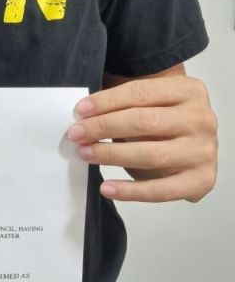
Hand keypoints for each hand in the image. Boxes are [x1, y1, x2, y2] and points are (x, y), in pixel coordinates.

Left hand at [67, 74, 217, 202]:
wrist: (197, 145)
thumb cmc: (167, 120)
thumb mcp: (154, 102)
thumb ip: (126, 104)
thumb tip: (84, 116)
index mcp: (189, 91)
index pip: (140, 92)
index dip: (107, 101)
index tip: (81, 110)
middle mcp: (201, 119)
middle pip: (144, 121)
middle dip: (104, 126)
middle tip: (77, 133)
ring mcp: (204, 151)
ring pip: (151, 154)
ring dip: (112, 155)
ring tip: (86, 154)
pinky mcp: (202, 180)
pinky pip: (161, 190)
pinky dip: (131, 191)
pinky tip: (107, 188)